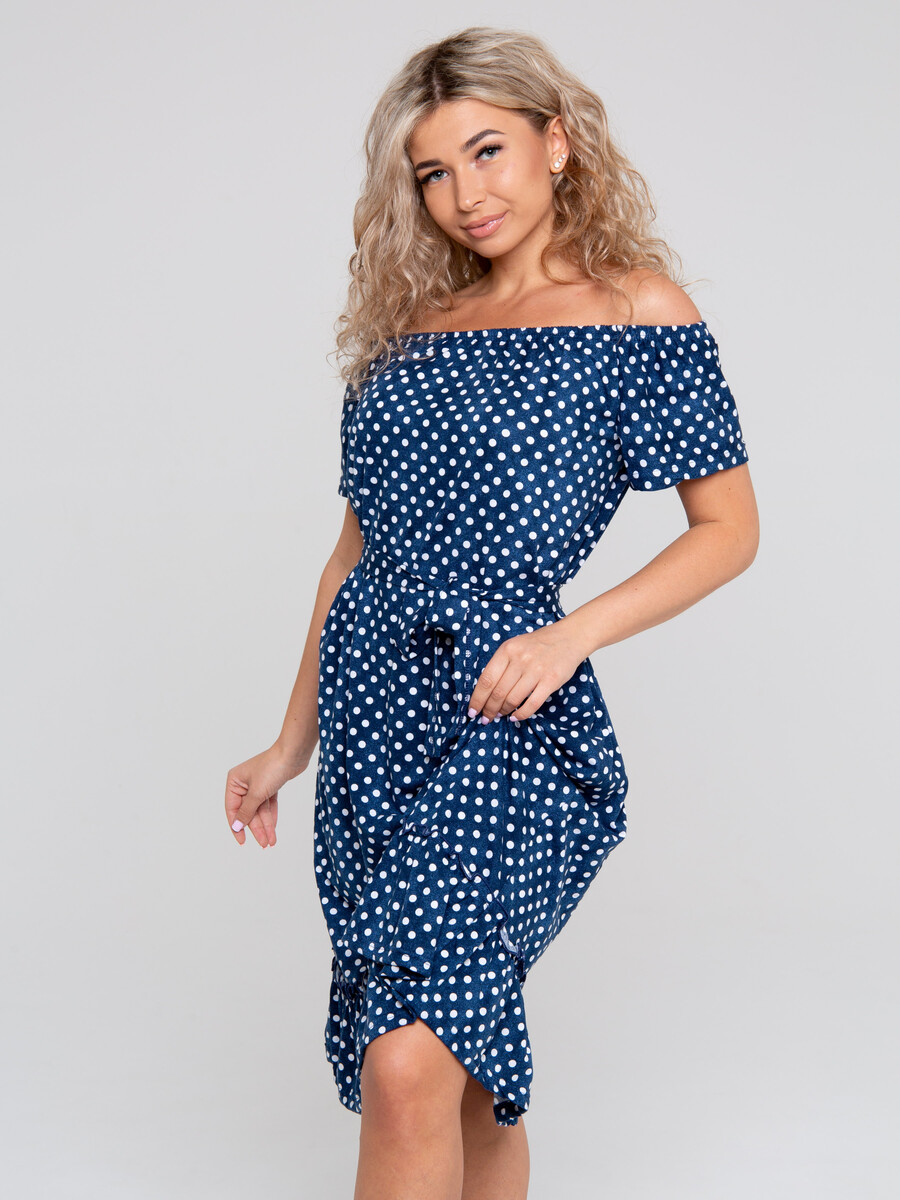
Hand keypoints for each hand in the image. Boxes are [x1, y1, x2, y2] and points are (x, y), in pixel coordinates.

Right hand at [225, 743, 305, 847]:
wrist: (294, 754)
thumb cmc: (273, 767)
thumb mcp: (257, 793)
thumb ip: (246, 811)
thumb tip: (236, 826)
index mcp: (234, 781)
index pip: (232, 809)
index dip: (237, 826)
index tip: (242, 841)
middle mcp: (244, 783)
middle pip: (248, 811)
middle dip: (257, 828)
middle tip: (264, 844)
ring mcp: (258, 784)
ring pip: (259, 810)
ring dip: (265, 825)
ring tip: (271, 841)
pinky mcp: (270, 785)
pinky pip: (268, 805)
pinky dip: (271, 816)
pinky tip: (273, 829)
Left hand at [466, 619, 584, 723]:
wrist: (568, 637)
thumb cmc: (538, 644)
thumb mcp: (515, 646)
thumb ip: (501, 665)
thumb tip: (485, 692)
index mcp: (507, 650)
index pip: (486, 679)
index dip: (477, 699)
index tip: (472, 710)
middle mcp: (520, 659)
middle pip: (498, 692)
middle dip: (489, 709)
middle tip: (486, 718)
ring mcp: (536, 670)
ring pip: (513, 699)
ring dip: (504, 712)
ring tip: (500, 715)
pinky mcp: (551, 680)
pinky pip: (532, 704)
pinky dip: (521, 714)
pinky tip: (515, 717)